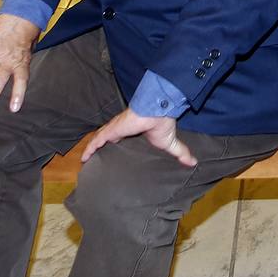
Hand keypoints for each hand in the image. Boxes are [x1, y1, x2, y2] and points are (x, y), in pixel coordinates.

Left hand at [82, 109, 197, 167]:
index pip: (119, 138)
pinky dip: (90, 149)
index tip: (109, 153)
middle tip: (94, 158)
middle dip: (99, 146)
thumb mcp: (170, 144)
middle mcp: (121, 129)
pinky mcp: (112, 130)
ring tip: (85, 160)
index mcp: (132, 131)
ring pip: (99, 140)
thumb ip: (179, 153)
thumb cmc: (163, 125)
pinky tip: (84, 158)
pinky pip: (97, 140)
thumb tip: (193, 162)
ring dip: (91, 149)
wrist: (158, 113)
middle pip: (106, 138)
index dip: (113, 144)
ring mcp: (114, 129)